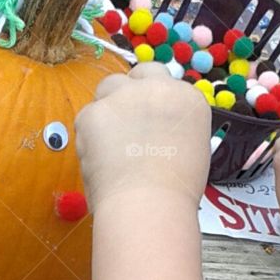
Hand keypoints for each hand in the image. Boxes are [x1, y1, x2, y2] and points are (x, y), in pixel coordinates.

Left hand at [75, 63, 211, 212]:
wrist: (149, 204)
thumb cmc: (176, 191)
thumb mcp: (192, 147)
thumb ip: (173, 126)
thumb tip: (156, 130)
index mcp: (187, 98)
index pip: (165, 81)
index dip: (153, 98)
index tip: (148, 116)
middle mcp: (156, 88)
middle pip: (137, 74)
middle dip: (130, 91)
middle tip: (126, 121)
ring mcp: (122, 96)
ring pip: (108, 88)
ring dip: (109, 107)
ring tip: (110, 141)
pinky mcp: (92, 112)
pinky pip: (88, 116)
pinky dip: (90, 134)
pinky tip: (99, 158)